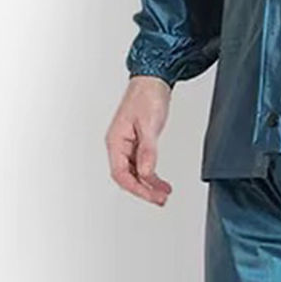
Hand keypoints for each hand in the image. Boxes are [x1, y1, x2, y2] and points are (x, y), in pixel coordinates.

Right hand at [105, 76, 172, 205]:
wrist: (153, 80)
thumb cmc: (147, 96)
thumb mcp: (149, 125)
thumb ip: (148, 151)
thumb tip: (147, 173)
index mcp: (116, 141)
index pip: (121, 174)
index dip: (136, 188)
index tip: (152, 196)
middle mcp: (119, 145)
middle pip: (127, 177)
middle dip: (144, 190)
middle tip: (161, 200)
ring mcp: (127, 145)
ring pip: (135, 173)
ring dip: (149, 186)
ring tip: (164, 194)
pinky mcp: (137, 144)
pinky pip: (141, 166)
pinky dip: (152, 176)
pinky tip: (161, 183)